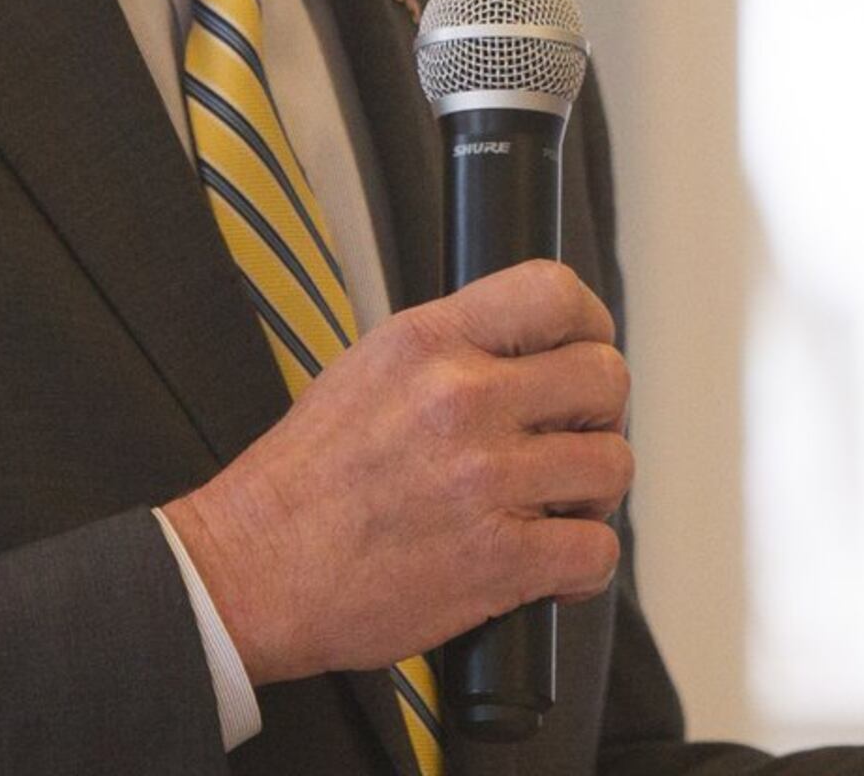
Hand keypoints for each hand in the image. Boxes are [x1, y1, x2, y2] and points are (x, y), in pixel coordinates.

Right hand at [163, 257, 632, 681]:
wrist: (251, 569)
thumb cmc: (301, 481)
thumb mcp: (366, 369)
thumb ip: (451, 351)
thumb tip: (529, 354)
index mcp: (428, 342)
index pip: (555, 293)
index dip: (590, 326)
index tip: (585, 353)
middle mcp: (463, 399)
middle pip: (605, 379)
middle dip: (598, 415)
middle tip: (567, 442)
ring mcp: (485, 480)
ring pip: (612, 465)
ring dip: (591, 493)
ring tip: (551, 508)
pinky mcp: (498, 560)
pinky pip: (595, 552)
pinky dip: (583, 567)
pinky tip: (550, 567)